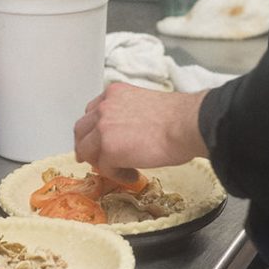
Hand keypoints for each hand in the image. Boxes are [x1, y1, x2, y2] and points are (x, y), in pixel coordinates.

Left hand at [74, 82, 209, 177]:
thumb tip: (126, 134)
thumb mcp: (145, 103)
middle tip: (97, 159)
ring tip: (118, 169)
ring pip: (86, 150)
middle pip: (81, 130)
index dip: (94, 129)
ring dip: (100, 162)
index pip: (92, 112)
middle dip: (87, 146)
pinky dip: (118, 175)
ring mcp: (103, 128)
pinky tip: (133, 174)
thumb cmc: (178, 116)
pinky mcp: (108, 150)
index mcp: (115, 93)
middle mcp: (105, 107)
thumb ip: (128, 113)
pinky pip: (105, 169)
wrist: (187, 124)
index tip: (99, 140)